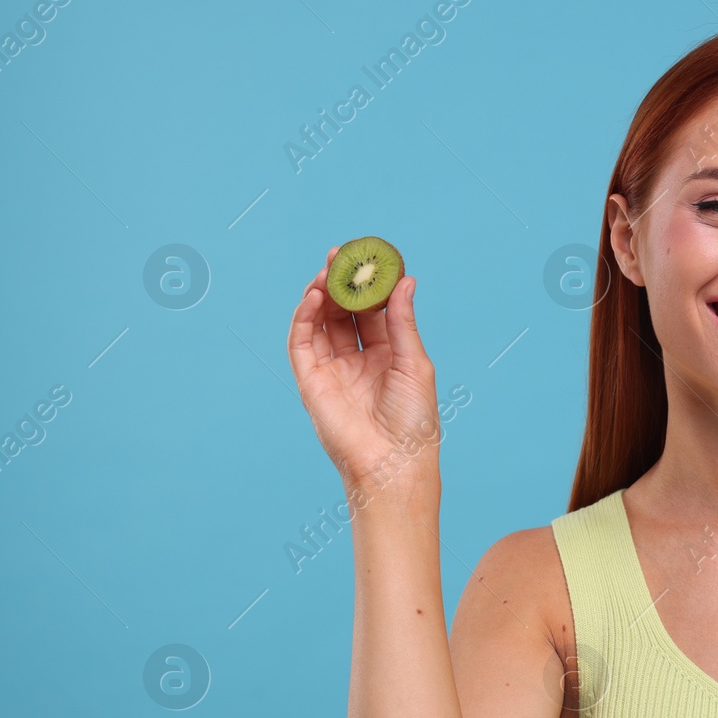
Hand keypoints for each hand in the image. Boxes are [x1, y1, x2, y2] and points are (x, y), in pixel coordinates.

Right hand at [286, 246, 437, 494]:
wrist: (394, 462)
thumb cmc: (414, 420)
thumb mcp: (415, 363)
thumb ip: (402, 322)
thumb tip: (405, 280)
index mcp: (388, 356)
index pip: (373, 313)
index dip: (369, 286)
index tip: (369, 258)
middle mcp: (358, 361)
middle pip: (343, 313)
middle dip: (341, 284)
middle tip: (340, 255)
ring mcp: (333, 370)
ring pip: (320, 323)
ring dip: (321, 295)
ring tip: (328, 270)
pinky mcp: (311, 382)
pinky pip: (302, 343)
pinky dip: (304, 318)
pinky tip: (314, 296)